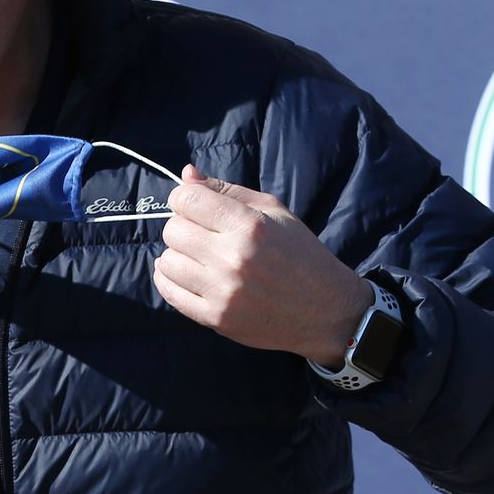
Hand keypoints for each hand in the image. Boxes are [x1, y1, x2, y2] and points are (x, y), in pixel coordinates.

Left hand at [153, 165, 371, 365]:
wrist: (327, 311)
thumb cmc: (301, 254)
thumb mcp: (274, 211)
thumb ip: (227, 191)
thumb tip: (186, 174)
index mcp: (249, 226)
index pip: (186, 199)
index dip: (184, 197)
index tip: (194, 205)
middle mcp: (233, 258)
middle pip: (173, 230)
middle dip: (182, 225)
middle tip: (201, 233)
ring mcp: (223, 292)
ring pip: (167, 261)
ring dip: (178, 254)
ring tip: (198, 256)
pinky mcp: (217, 319)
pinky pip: (170, 294)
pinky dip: (170, 280)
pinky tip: (186, 274)